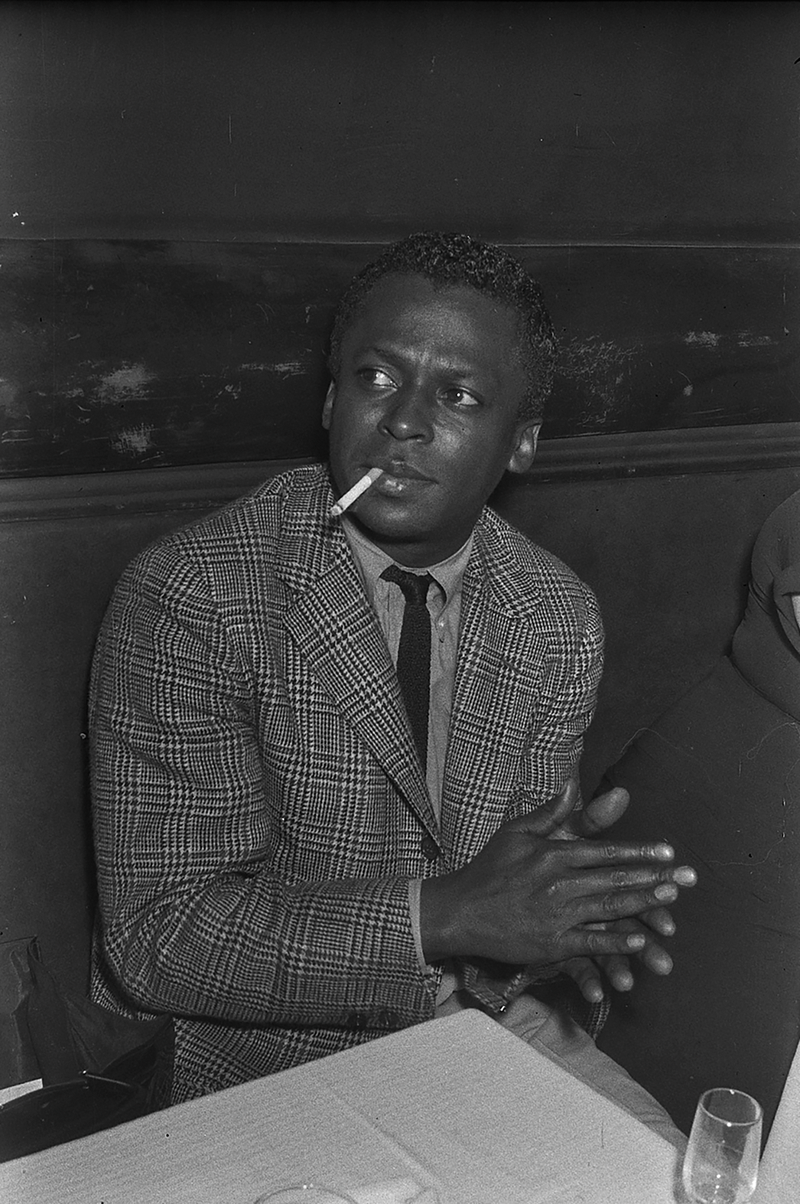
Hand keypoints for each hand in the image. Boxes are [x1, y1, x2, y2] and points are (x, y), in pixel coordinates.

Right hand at [419, 783, 694, 967]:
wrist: (460, 910)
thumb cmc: (490, 868)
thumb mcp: (518, 831)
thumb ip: (552, 812)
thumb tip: (573, 782)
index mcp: (554, 853)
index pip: (606, 850)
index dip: (639, 851)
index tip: (668, 852)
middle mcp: (559, 882)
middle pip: (615, 878)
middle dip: (655, 878)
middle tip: (686, 878)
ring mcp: (557, 914)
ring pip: (609, 908)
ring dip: (644, 905)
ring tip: (672, 903)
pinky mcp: (551, 944)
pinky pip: (590, 942)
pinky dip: (615, 942)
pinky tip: (639, 941)